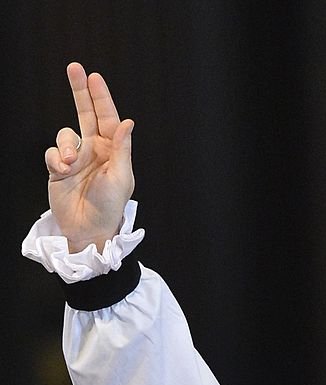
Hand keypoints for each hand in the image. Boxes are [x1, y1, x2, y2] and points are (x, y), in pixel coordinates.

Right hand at [45, 62, 134, 252]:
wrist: (88, 229)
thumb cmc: (110, 207)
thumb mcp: (120, 178)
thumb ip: (121, 149)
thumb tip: (127, 122)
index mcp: (113, 151)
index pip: (108, 118)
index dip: (101, 97)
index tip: (94, 77)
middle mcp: (95, 150)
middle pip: (86, 113)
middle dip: (80, 91)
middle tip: (74, 68)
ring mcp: (76, 158)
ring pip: (65, 133)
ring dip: (66, 144)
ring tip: (70, 163)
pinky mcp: (58, 168)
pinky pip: (52, 152)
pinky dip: (55, 159)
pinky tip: (62, 171)